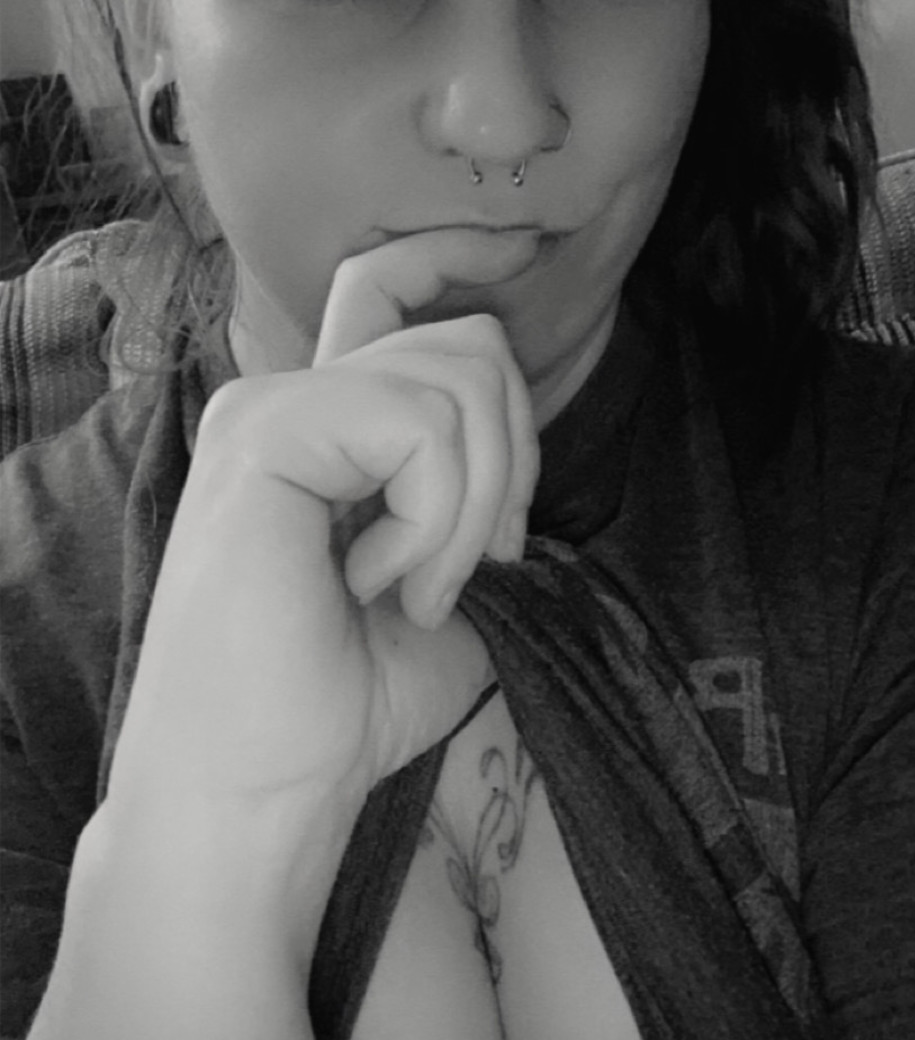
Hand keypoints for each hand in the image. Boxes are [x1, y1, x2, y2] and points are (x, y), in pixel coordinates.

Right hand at [103, 227, 540, 877]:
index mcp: (327, 424)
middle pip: (469, 341)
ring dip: (475, 507)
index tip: (524, 249)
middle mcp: (290, 397)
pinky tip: (380, 584)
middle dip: (513, 463)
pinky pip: (420, 425)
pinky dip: (438, 519)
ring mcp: (269, 407)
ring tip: (415, 589)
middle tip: (466, 568)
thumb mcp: (447, 583)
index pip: (389, 282)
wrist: (267, 790)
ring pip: (461, 378)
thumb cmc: (346, 707)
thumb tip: (524, 442)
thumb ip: (477, 495)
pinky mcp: (264, 433)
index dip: (459, 251)